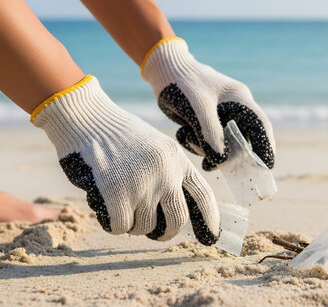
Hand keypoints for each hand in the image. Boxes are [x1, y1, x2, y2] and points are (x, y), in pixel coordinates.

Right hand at [32, 76, 219, 244]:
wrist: (88, 118)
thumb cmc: (119, 136)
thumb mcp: (157, 149)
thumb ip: (171, 173)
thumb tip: (178, 213)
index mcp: (178, 160)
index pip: (203, 196)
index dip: (210, 220)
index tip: (211, 237)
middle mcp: (166, 173)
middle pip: (177, 220)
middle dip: (165, 233)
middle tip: (154, 233)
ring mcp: (142, 183)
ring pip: (144, 227)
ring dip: (132, 225)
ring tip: (120, 207)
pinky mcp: (116, 191)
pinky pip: (120, 226)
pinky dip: (112, 224)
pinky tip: (105, 210)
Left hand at [142, 38, 274, 170]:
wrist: (162, 70)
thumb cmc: (182, 82)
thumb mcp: (197, 107)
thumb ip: (210, 132)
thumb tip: (221, 160)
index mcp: (239, 100)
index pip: (260, 125)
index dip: (266, 146)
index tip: (267, 166)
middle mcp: (234, 109)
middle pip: (242, 139)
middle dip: (227, 154)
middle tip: (211, 164)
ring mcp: (220, 116)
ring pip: (223, 143)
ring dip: (206, 148)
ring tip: (187, 136)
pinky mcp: (206, 121)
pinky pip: (208, 140)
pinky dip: (196, 142)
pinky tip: (182, 132)